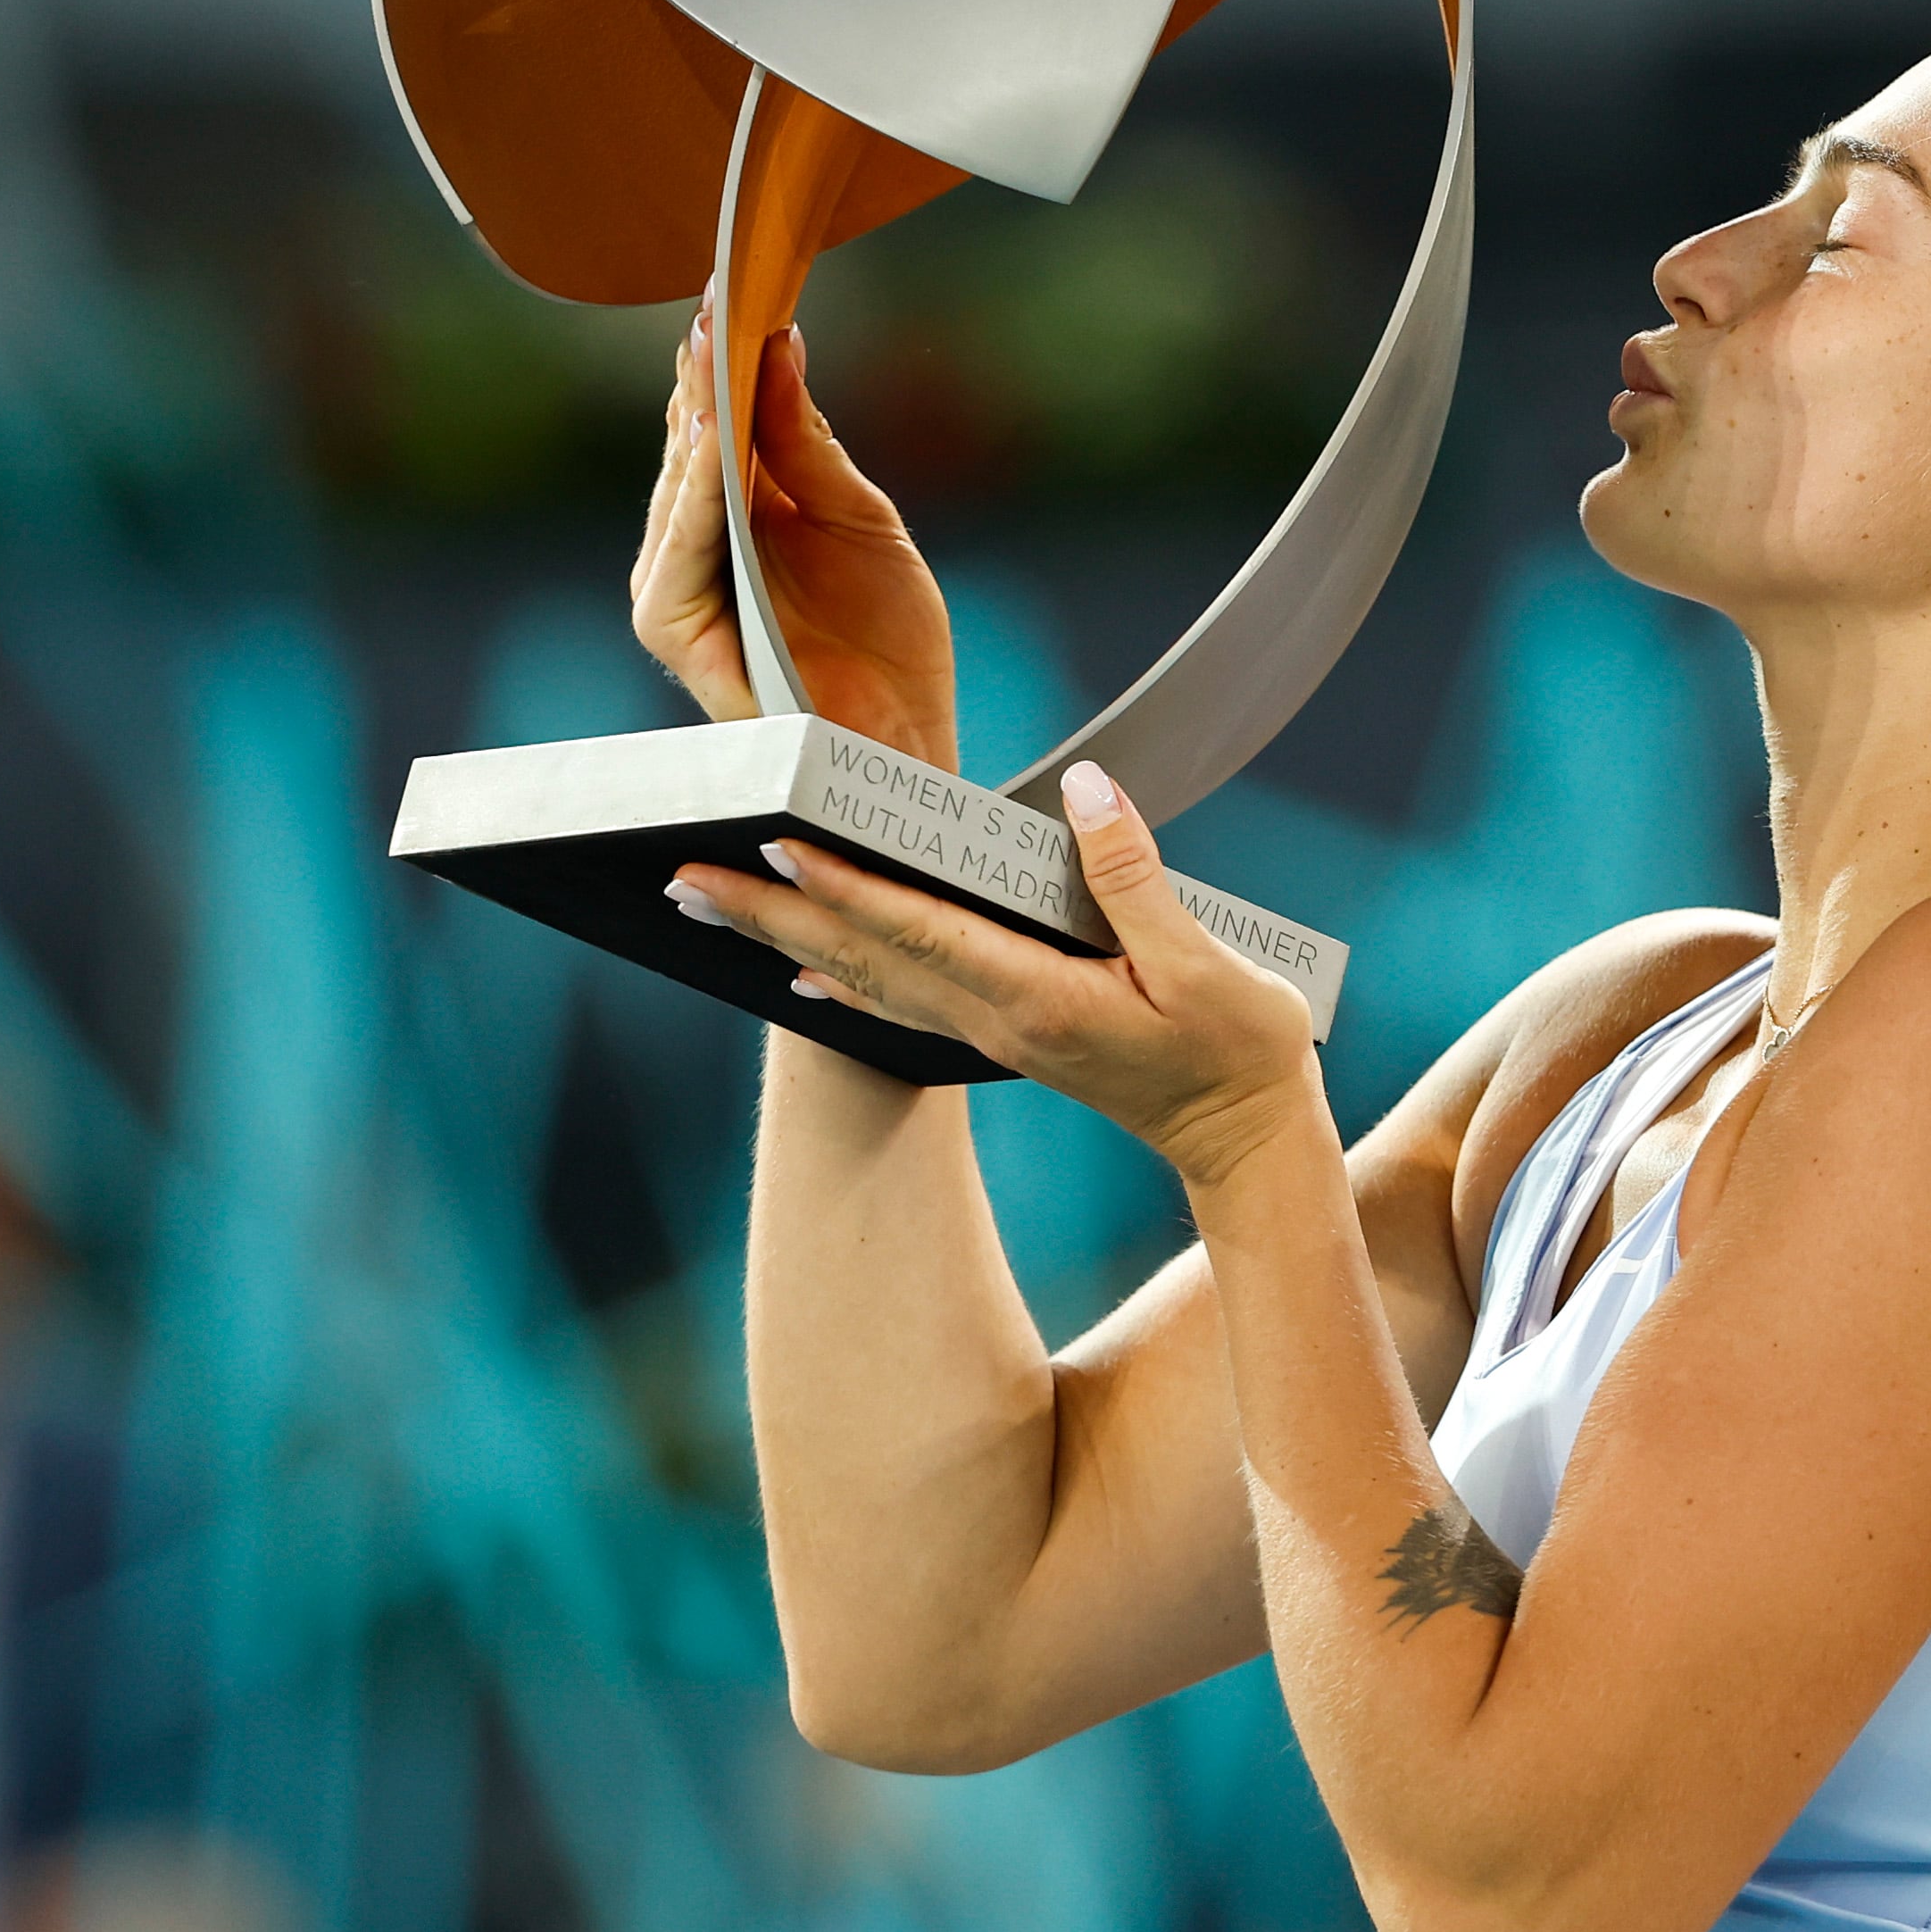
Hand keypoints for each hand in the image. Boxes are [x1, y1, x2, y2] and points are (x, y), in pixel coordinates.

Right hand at [634, 317, 957, 769]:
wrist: (906, 744)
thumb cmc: (887, 644)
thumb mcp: (862, 520)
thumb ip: (811, 445)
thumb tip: (780, 347)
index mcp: (736, 519)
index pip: (715, 426)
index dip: (720, 361)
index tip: (732, 291)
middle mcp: (697, 552)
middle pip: (688, 448)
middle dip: (700, 375)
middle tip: (717, 302)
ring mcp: (680, 594)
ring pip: (675, 491)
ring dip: (693, 419)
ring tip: (708, 352)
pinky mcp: (679, 638)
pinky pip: (677, 556)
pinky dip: (694, 494)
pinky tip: (714, 439)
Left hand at [674, 761, 1322, 1184]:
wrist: (1245, 1140)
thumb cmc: (1239, 1050)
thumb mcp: (1208, 962)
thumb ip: (1135, 878)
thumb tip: (1085, 791)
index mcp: (1038, 998)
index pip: (920, 933)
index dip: (847, 889)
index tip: (780, 849)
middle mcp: (996, 1019)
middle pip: (863, 959)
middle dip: (772, 914)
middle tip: (685, 874)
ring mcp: (993, 1032)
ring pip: (868, 979)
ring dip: (784, 939)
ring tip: (714, 904)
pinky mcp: (1005, 1033)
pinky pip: (900, 1000)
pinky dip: (840, 977)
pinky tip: (800, 969)